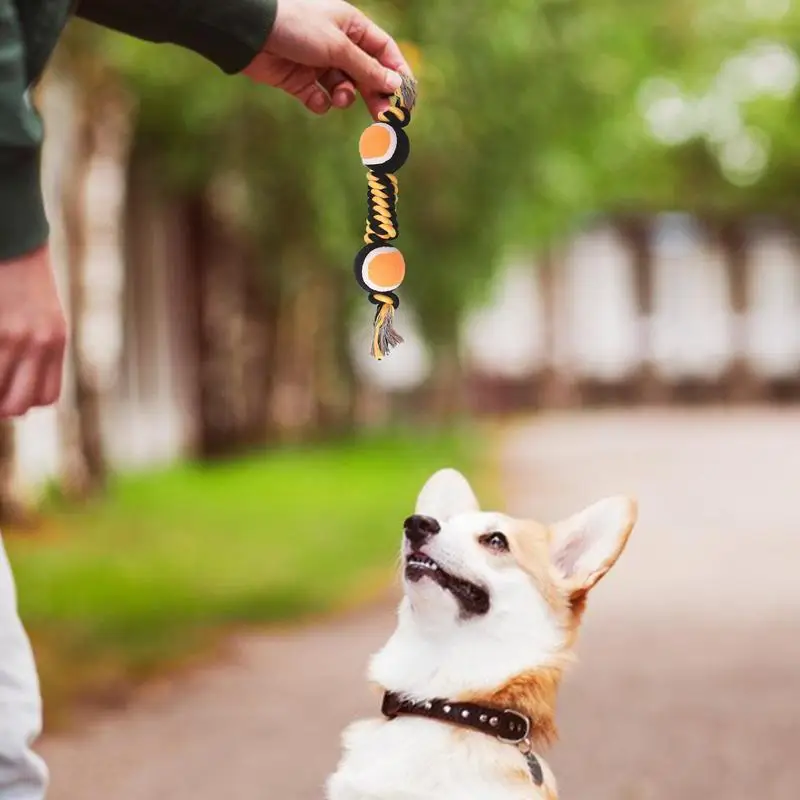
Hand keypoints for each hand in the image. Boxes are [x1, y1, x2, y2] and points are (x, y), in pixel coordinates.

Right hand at [0, 245, 66, 417]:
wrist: (14, 243)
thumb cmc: (25, 281)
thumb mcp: (45, 316)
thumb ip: (40, 348)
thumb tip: (19, 385)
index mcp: (56, 342)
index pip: (45, 397)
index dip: (24, 402)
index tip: (9, 393)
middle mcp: (38, 344)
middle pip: (18, 405)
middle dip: (0, 406)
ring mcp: (11, 337)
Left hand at [243, 0, 410, 118]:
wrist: (250, 33)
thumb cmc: (296, 26)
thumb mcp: (338, 46)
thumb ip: (367, 69)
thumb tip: (395, 85)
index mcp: (351, 26)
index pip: (384, 51)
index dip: (397, 74)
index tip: (406, 99)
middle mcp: (337, 44)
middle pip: (366, 74)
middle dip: (374, 94)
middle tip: (383, 117)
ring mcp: (318, 64)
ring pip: (345, 89)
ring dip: (346, 96)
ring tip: (339, 96)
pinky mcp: (300, 81)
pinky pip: (320, 99)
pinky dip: (321, 103)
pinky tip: (316, 98)